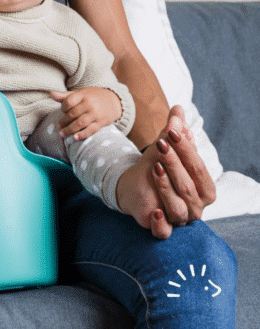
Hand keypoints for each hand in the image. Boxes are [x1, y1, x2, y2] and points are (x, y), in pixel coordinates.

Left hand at [51, 87, 121, 140]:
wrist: (114, 100)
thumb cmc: (93, 96)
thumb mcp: (80, 93)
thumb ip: (65, 96)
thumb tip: (51, 94)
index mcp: (83, 95)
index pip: (68, 102)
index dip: (63, 107)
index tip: (63, 111)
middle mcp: (89, 104)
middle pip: (72, 114)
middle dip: (64, 121)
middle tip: (59, 126)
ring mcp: (95, 114)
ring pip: (79, 123)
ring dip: (69, 130)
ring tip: (62, 134)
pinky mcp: (100, 122)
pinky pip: (90, 130)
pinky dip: (82, 134)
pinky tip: (75, 137)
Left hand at [149, 105, 215, 222]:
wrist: (135, 188)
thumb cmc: (158, 167)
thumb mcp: (165, 149)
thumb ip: (173, 131)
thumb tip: (178, 108)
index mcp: (204, 188)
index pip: (198, 167)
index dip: (185, 149)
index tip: (170, 131)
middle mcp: (196, 207)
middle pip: (188, 186)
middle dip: (175, 163)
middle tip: (160, 142)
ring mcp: (179, 220)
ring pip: (177, 207)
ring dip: (166, 186)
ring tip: (155, 167)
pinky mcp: (161, 229)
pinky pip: (164, 232)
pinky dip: (160, 223)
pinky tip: (154, 211)